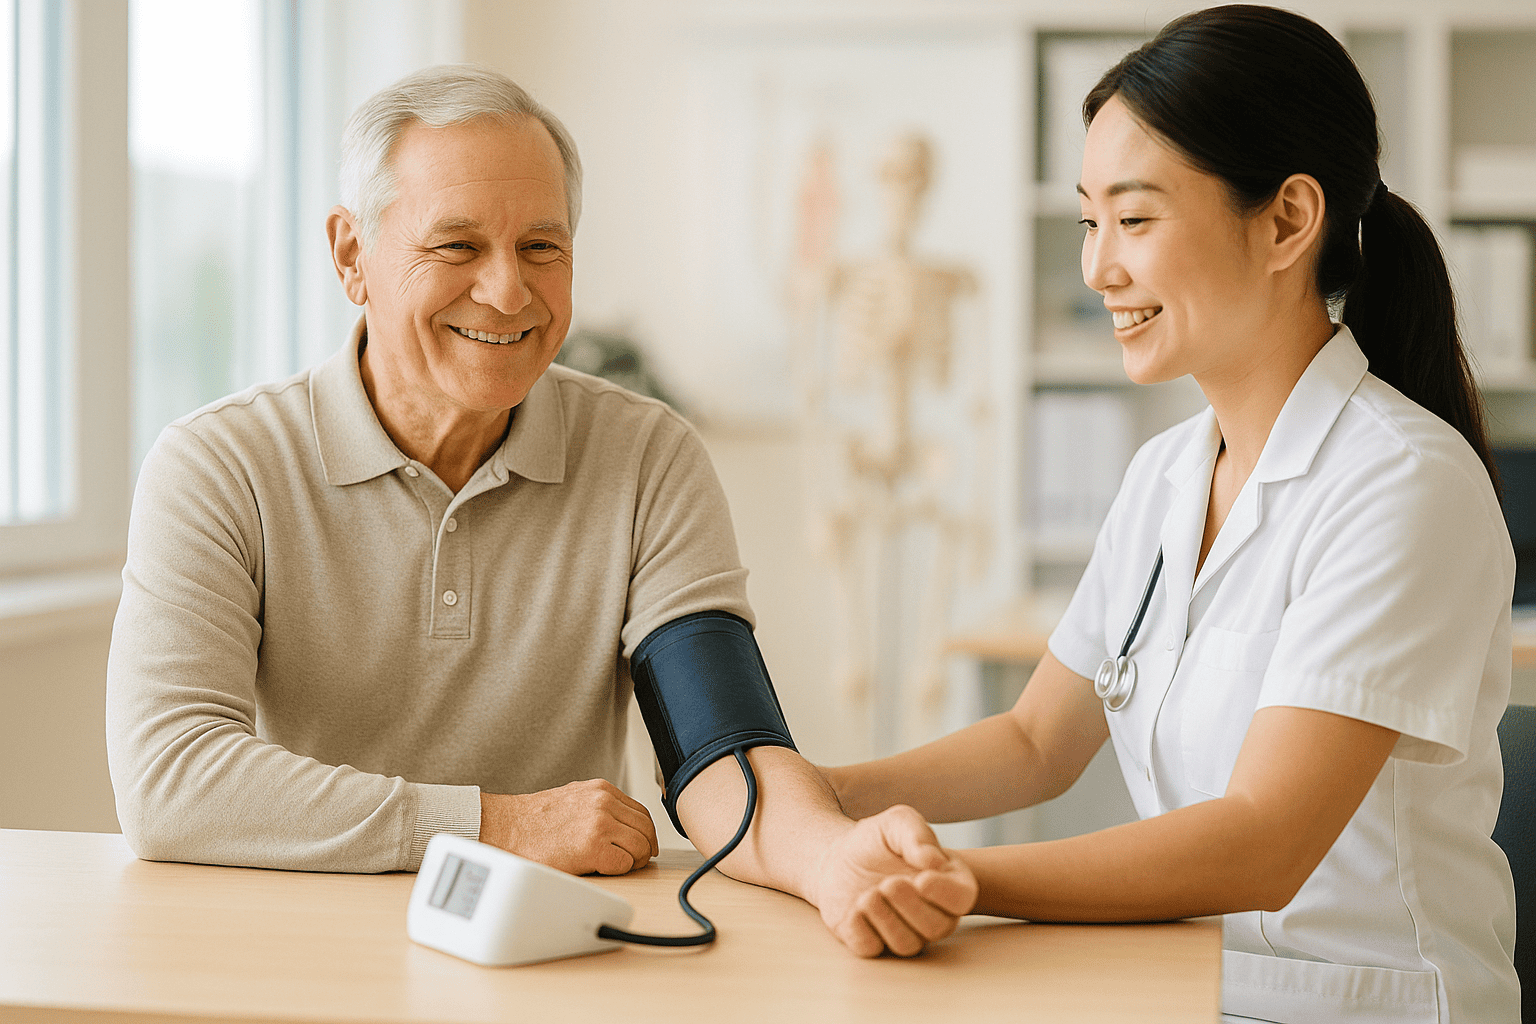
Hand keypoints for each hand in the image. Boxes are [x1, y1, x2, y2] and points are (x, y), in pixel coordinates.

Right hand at [479, 779, 658, 875]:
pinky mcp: (593, 847)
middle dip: (643, 849)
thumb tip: (624, 825)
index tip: (642, 847)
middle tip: (634, 862)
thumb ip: (600, 806)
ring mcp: (600, 823)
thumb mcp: (574, 799)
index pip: (642, 813)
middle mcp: (604, 802)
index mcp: (602, 790)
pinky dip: (618, 870)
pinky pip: (624, 864)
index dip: (645, 834)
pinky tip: (601, 869)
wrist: (507, 828)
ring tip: (615, 866)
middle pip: (646, 830)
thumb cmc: (535, 821)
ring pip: (640, 847)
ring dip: (632, 861)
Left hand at [810, 804, 978, 956]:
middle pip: (937, 927)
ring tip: (867, 894)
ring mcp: (904, 932)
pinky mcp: (872, 942)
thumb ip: (918, 835)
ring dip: (885, 918)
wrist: (838, 857)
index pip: (962, 898)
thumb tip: (934, 861)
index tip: (921, 880)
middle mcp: (932, 913)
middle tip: (887, 883)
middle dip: (910, 906)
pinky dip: (859, 929)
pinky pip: (871, 948)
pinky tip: (854, 908)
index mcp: (947, 882)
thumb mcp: (898, 823)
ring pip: (907, 944)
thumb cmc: (877, 841)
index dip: (944, 894)